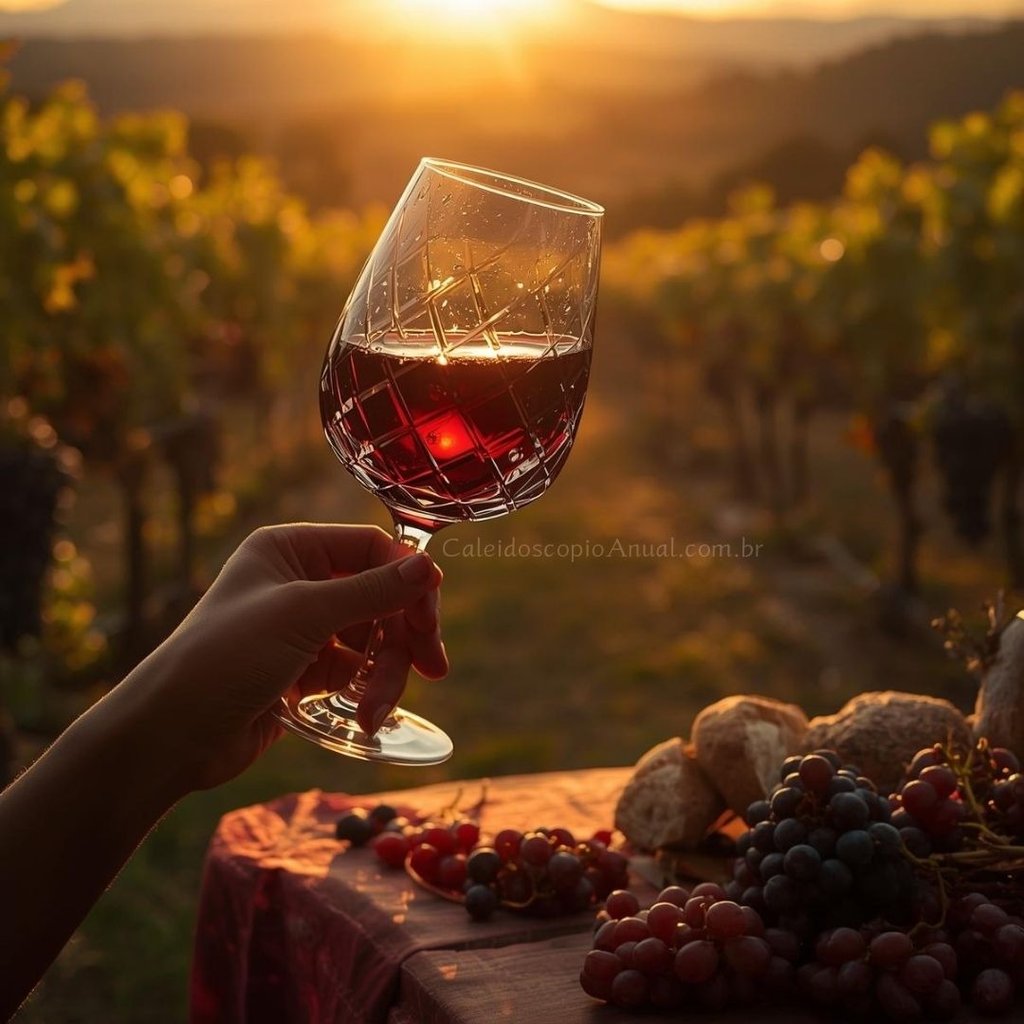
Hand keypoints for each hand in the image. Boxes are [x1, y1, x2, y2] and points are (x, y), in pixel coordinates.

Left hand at [121, 524, 445, 791]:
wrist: (169, 737)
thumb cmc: (225, 658)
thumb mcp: (303, 616)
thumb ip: (372, 591)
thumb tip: (429, 565)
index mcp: (290, 549)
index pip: (371, 548)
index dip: (407, 579)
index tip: (431, 619)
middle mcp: (297, 581)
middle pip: (380, 596)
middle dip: (403, 637)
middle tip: (433, 668)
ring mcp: (301, 628)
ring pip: (372, 639)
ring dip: (385, 674)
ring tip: (377, 712)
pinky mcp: (303, 671)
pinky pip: (355, 672)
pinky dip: (367, 692)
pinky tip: (367, 718)